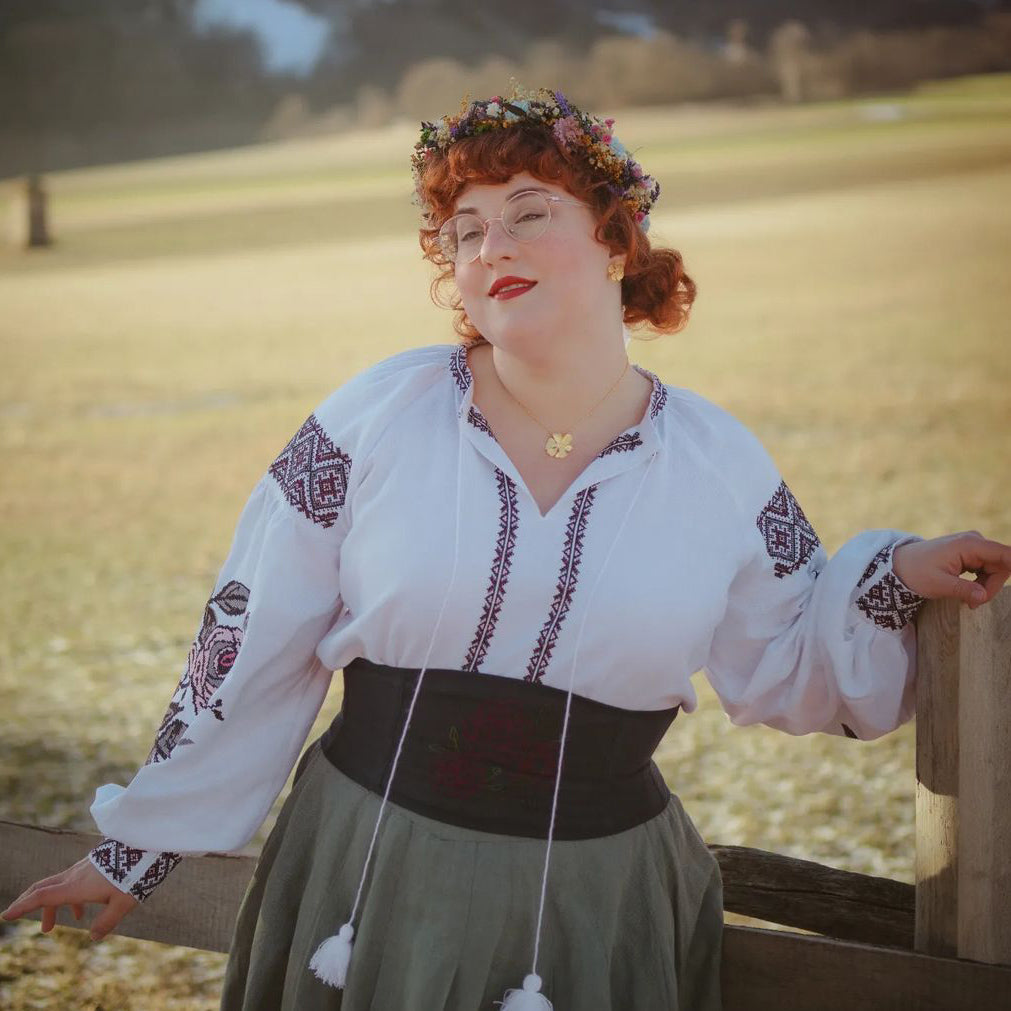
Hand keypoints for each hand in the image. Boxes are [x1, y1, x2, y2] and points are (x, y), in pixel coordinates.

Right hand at [1, 855, 139, 940]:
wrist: (146, 843)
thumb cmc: (135, 874)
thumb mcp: (123, 903)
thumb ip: (107, 921)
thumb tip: (93, 936)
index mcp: (76, 886)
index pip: (42, 896)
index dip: (22, 907)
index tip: (6, 915)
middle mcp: (75, 876)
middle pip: (42, 887)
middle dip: (27, 902)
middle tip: (15, 915)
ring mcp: (83, 868)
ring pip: (57, 886)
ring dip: (49, 905)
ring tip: (49, 927)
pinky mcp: (93, 865)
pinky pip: (72, 882)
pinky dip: (67, 898)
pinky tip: (80, 911)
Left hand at [893, 531, 1010, 608]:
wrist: (899, 565)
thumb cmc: (916, 573)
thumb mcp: (938, 584)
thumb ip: (963, 590)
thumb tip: (983, 597)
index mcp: (969, 544)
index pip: (1005, 555)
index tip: (1006, 581)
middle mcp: (975, 541)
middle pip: (1002, 565)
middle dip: (993, 586)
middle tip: (974, 604)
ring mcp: (973, 546)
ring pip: (996, 568)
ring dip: (987, 586)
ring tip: (969, 601)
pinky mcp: (970, 553)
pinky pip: (987, 568)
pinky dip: (981, 582)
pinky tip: (969, 592)